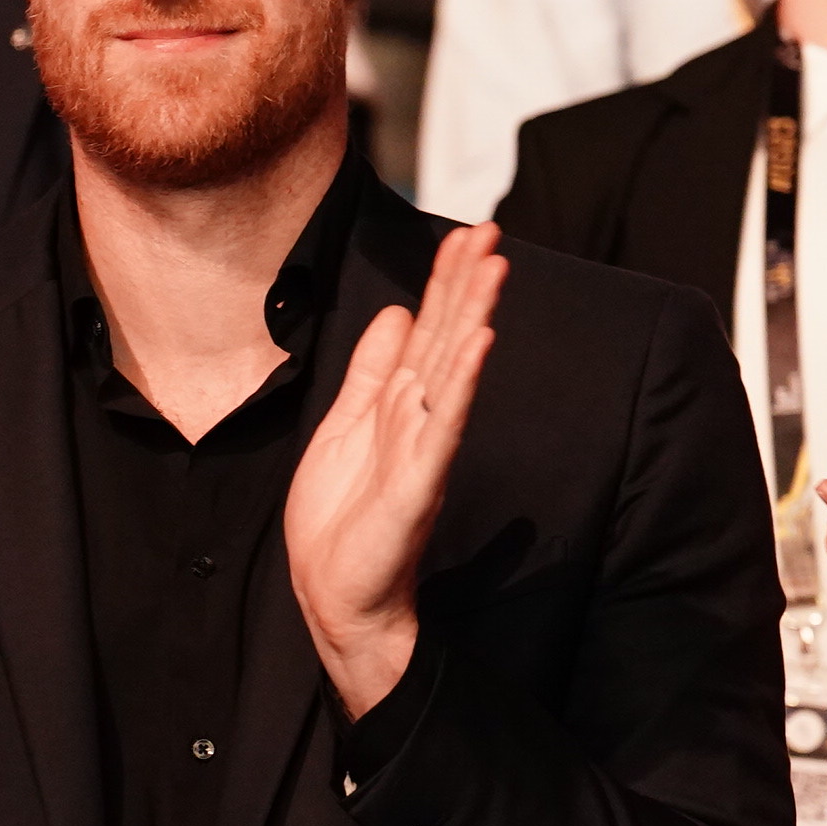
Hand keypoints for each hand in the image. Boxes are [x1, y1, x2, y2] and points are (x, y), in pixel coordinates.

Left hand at [287, 223, 507, 714]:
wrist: (334, 594)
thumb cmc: (341, 521)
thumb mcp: (344, 424)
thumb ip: (371, 371)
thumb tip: (398, 313)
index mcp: (400, 405)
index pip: (429, 331)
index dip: (445, 282)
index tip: (466, 236)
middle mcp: (419, 419)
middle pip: (446, 339)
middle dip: (466, 284)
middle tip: (490, 232)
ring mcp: (423, 449)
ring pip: (451, 371)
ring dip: (473, 318)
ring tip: (492, 271)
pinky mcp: (418, 483)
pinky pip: (444, 426)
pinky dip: (461, 384)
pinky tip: (478, 345)